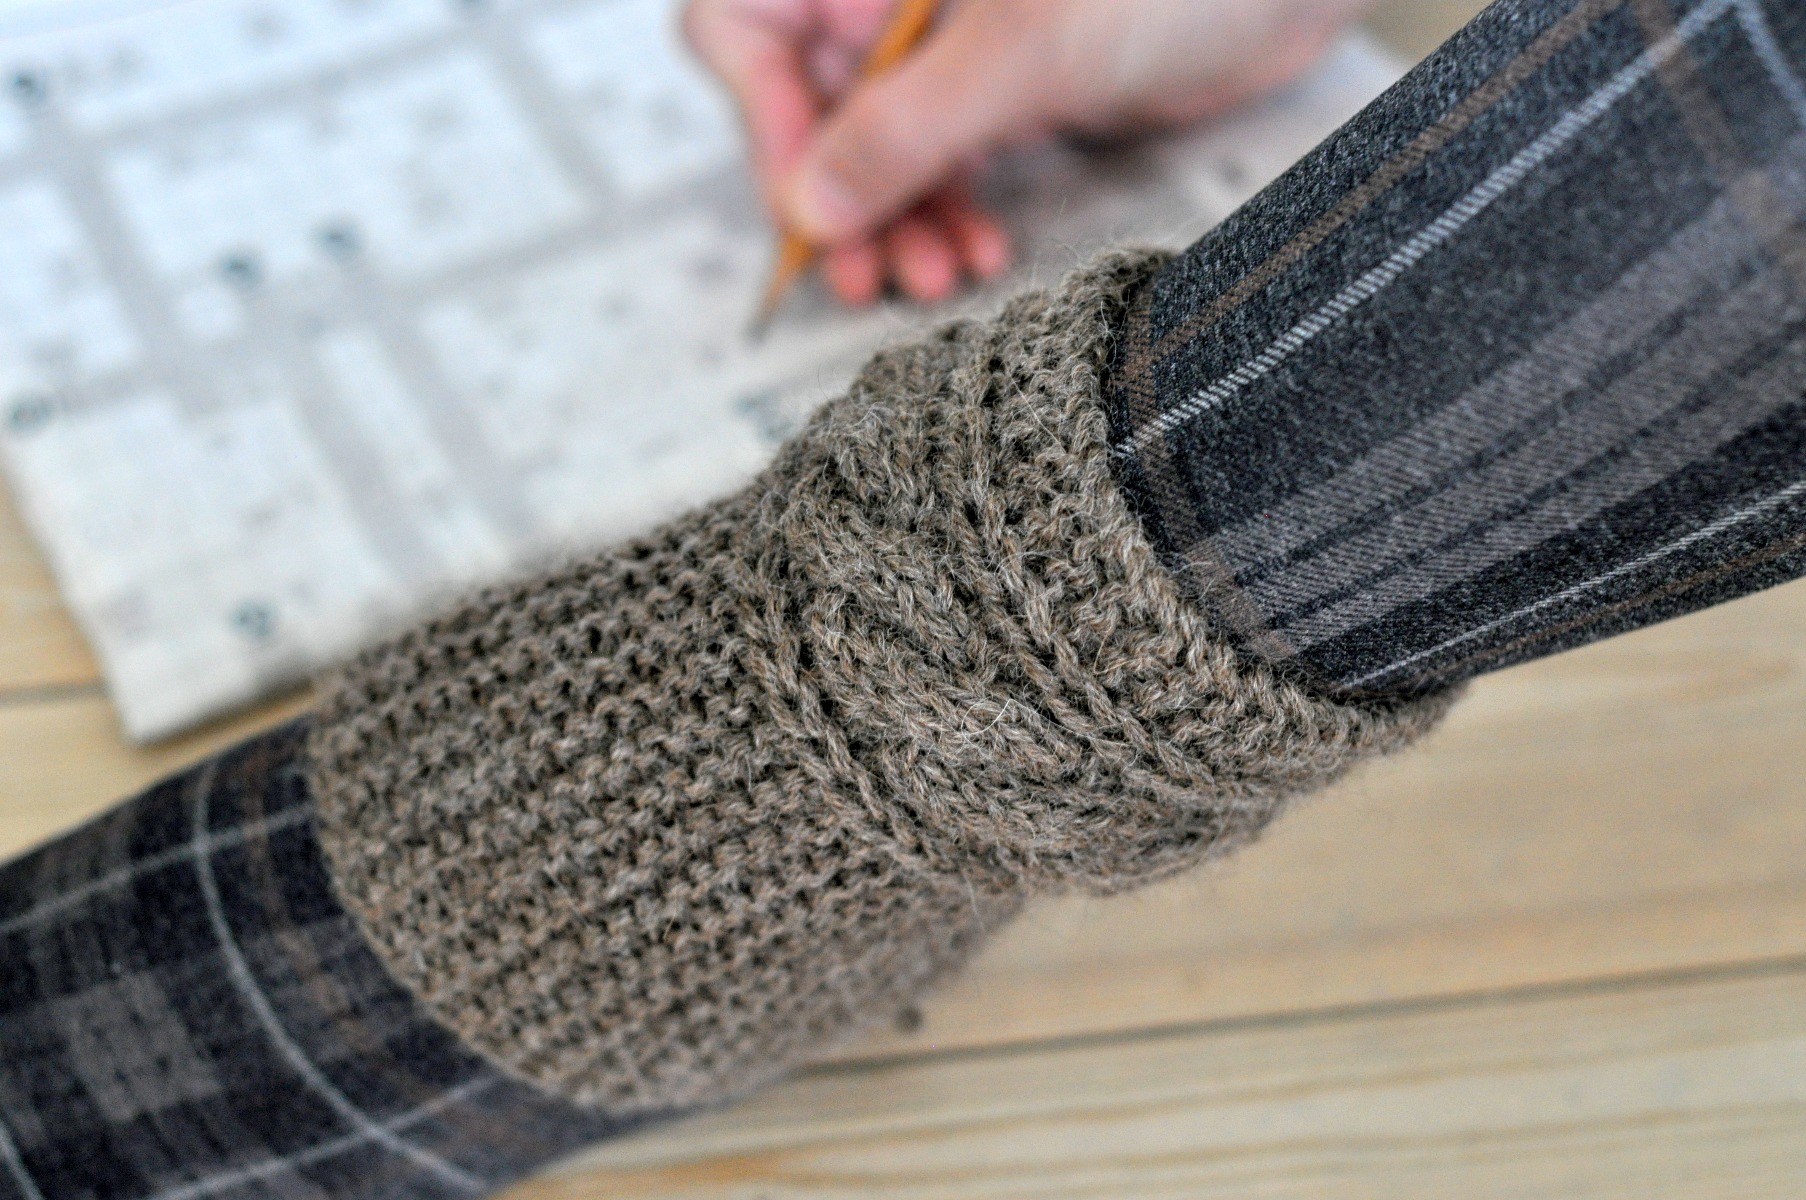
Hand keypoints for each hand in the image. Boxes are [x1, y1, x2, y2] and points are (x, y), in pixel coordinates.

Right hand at [684, 0, 1370, 306]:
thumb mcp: (1022, 48)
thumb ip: (906, 127)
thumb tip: (812, 205)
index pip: (750, 26)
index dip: (765, 121)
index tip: (809, 205)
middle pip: (810, 98)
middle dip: (839, 195)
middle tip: (862, 275)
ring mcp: (944, 36)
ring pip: (874, 141)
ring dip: (895, 220)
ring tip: (931, 278)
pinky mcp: (998, 84)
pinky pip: (938, 158)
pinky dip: (946, 210)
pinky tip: (975, 250)